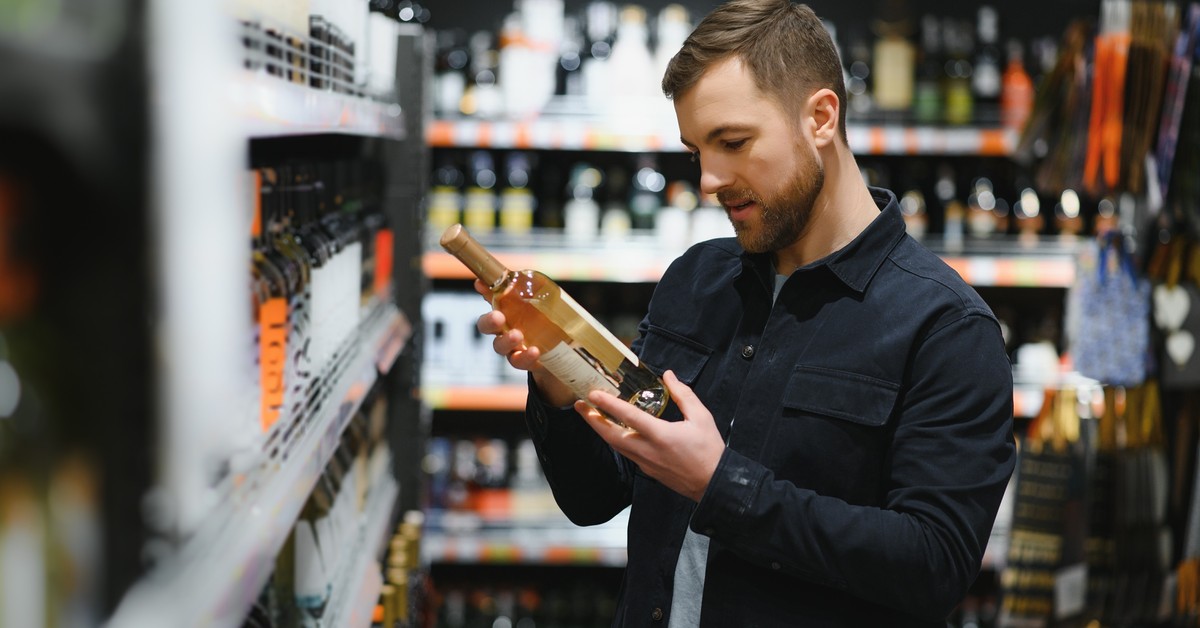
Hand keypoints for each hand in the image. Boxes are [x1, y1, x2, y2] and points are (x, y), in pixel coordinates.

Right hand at [474, 280, 573, 405]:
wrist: (559, 349)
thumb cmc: (541, 320)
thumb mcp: (537, 301)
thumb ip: (523, 288)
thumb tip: (509, 272)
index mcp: (504, 312)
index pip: (490, 297)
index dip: (484, 291)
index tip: (480, 284)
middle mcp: (502, 330)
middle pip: (486, 326)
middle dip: (489, 321)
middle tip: (498, 317)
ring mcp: (511, 347)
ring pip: (499, 346)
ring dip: (506, 341)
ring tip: (517, 335)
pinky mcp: (524, 361)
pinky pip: (519, 361)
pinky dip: (525, 357)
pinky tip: (534, 351)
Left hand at [578, 370, 723, 501]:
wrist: (714, 484)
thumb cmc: (709, 450)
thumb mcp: (701, 417)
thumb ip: (683, 394)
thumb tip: (668, 376)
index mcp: (661, 436)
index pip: (629, 417)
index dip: (608, 404)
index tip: (593, 394)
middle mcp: (648, 451)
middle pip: (611, 436)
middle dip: (592, 420)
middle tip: (580, 405)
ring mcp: (645, 463)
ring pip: (616, 445)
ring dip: (601, 430)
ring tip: (590, 415)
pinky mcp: (647, 470)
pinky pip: (625, 452)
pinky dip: (614, 440)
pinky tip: (612, 431)